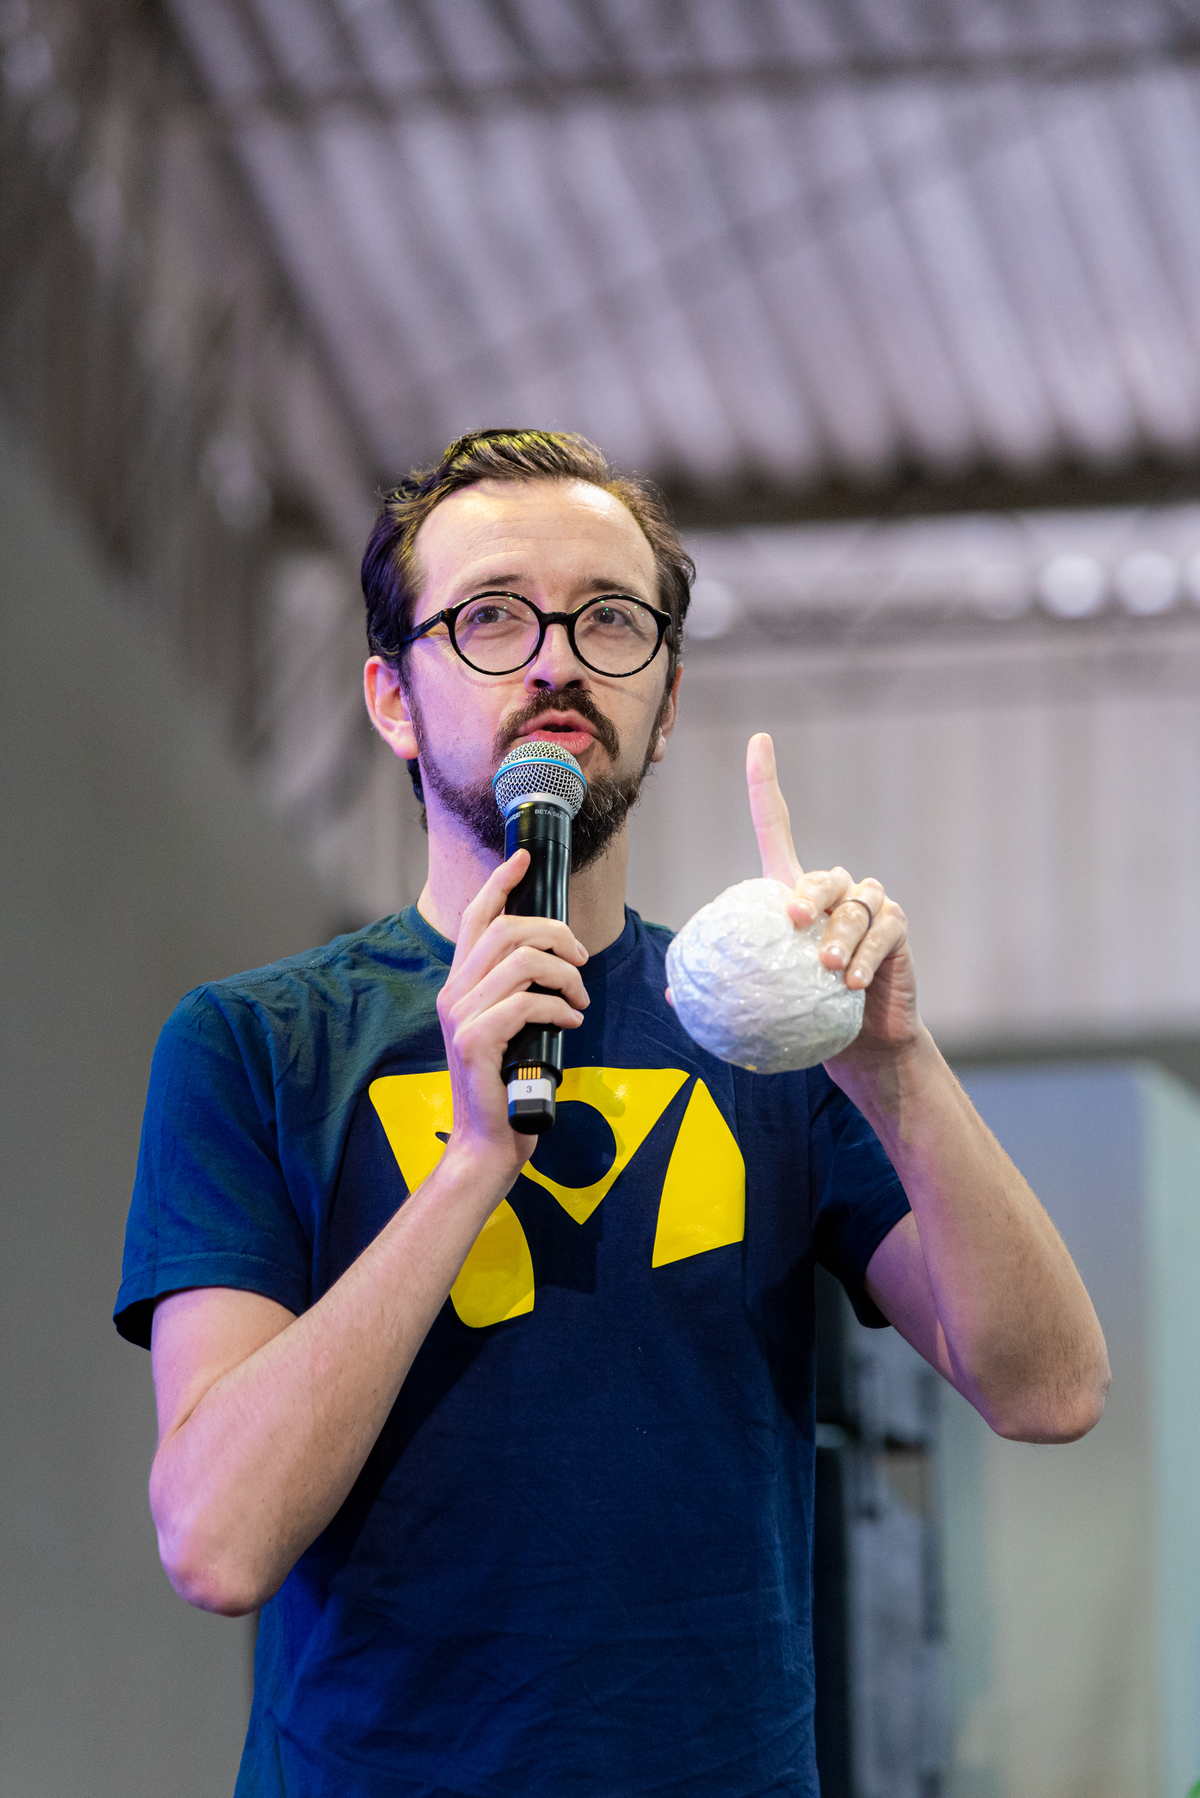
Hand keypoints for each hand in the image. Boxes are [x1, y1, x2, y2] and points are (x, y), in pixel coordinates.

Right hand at [435, 850, 589, 1172]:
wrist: (488, 1141)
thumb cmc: (506, 1084)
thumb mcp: (510, 1026)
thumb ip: (519, 990)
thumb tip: (558, 957)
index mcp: (460, 984)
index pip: (477, 916)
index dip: (502, 881)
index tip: (525, 858)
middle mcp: (454, 993)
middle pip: (506, 928)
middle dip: (555, 933)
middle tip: (582, 959)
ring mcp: (462, 1016)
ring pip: (523, 961)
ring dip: (565, 974)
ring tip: (580, 996)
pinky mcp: (477, 1040)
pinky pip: (528, 1002)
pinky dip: (561, 1006)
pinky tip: (572, 1021)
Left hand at [745, 732, 920, 1066]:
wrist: (863, 1038)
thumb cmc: (805, 1011)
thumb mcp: (763, 998)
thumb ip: (725, 990)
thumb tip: (670, 996)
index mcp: (792, 890)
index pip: (777, 825)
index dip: (766, 781)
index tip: (759, 740)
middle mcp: (834, 890)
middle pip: (819, 875)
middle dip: (808, 894)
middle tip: (794, 922)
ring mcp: (869, 905)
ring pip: (854, 904)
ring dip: (839, 934)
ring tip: (826, 968)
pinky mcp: (896, 928)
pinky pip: (883, 932)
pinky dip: (865, 956)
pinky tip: (850, 983)